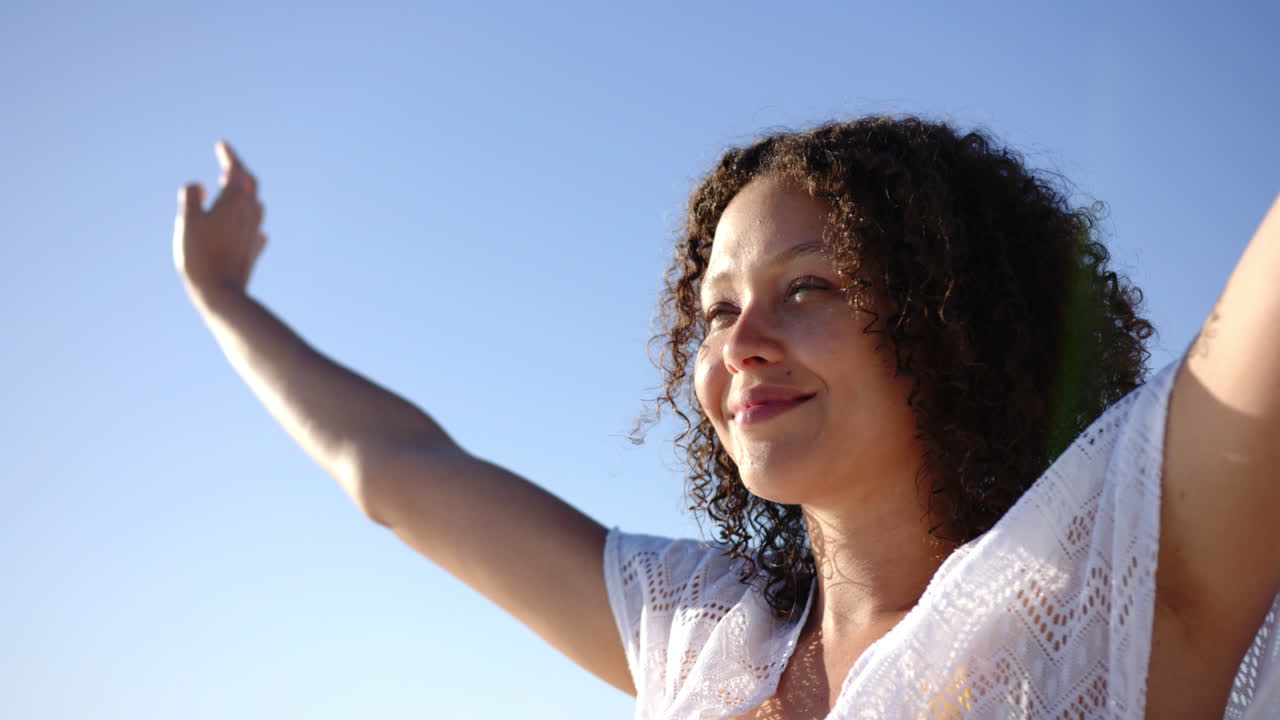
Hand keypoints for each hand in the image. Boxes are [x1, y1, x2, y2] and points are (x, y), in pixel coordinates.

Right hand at [173, 140, 266, 300]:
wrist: (221, 293)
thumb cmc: (200, 255)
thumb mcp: (187, 221)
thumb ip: (191, 197)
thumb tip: (199, 185)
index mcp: (234, 202)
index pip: (236, 170)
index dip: (229, 155)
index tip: (222, 144)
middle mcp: (249, 215)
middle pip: (250, 185)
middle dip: (239, 172)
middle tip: (227, 164)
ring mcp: (253, 233)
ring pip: (255, 206)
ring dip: (245, 194)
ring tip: (233, 191)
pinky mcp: (252, 251)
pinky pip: (254, 229)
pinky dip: (248, 220)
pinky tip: (247, 227)